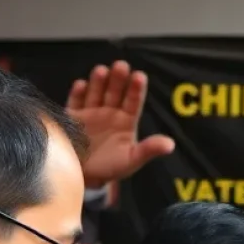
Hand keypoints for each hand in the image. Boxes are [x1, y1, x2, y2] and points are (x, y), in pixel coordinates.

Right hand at [67, 61, 174, 186]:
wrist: (85, 177)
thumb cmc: (112, 167)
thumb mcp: (132, 160)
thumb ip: (149, 149)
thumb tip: (171, 144)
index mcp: (125, 121)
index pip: (133, 102)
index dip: (136, 90)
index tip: (139, 76)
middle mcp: (109, 113)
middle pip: (114, 93)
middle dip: (118, 80)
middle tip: (122, 66)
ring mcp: (90, 113)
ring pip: (95, 93)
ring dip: (98, 82)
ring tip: (102, 71)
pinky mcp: (72, 117)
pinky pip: (75, 102)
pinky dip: (77, 94)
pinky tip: (81, 86)